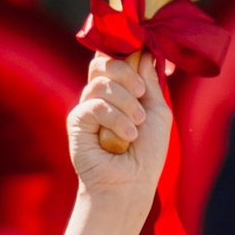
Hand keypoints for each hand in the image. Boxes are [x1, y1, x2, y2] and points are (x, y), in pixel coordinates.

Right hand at [63, 52, 171, 234]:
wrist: (131, 184)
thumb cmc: (147, 153)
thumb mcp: (157, 112)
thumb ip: (149, 82)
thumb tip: (145, 52)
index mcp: (121, 90)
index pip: (115, 57)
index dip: (124, 51)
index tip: (140, 52)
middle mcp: (101, 95)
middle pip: (103, 62)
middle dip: (125, 73)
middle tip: (140, 95)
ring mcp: (87, 107)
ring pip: (100, 83)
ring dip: (125, 103)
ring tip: (136, 126)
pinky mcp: (77, 121)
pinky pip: (93, 105)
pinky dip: (114, 118)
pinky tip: (126, 136)